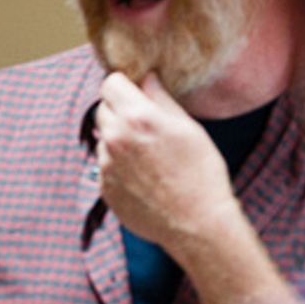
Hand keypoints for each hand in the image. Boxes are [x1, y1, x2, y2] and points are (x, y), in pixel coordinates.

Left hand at [95, 72, 237, 253]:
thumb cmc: (201, 174)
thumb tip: (146, 78)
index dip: (124, 84)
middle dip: (119, 110)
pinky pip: (105, 165)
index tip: (136, 91)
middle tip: (145, 123)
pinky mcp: (104, 187)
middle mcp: (114, 138)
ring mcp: (106, 165)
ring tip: (148, 155)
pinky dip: (118, 164)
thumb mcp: (188, 128)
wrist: (196, 224)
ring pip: (104, 137)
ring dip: (118, 138)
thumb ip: (161, 98)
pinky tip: (144, 175)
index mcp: (136, 117)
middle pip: (103, 108)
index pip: (110, 83)